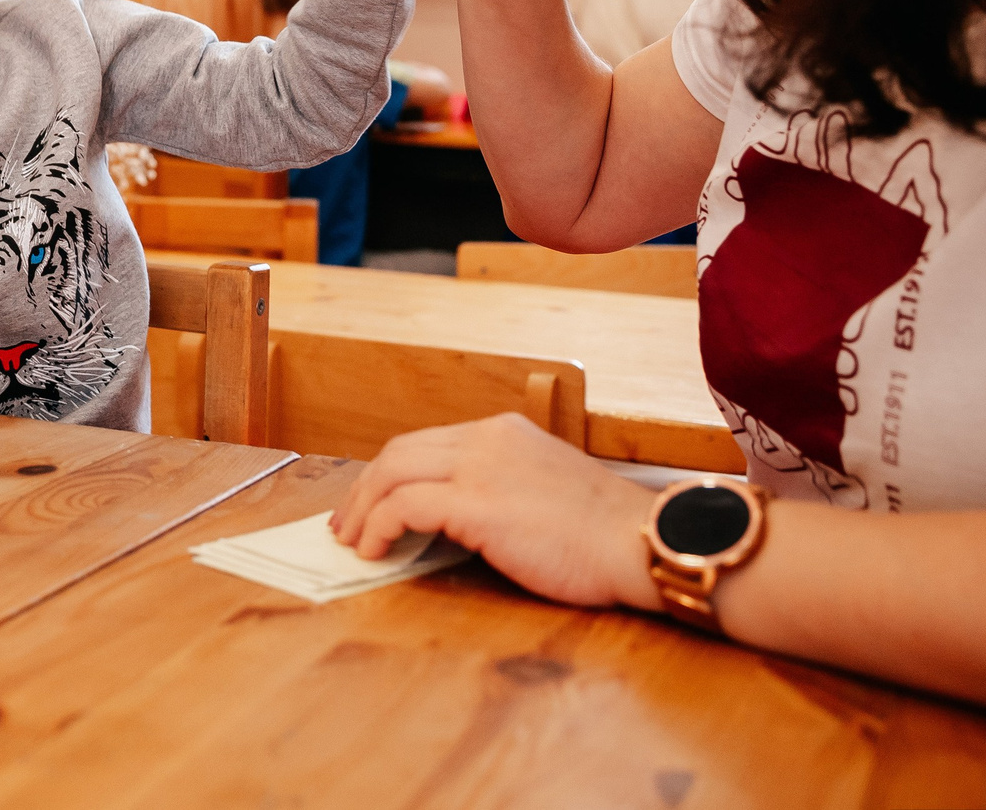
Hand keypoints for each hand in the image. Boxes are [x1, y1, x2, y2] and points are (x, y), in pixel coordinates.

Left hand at [330, 414, 659, 611]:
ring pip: (392, 473)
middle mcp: (486, 439)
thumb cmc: (603, 533)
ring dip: (363, 509)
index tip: (371, 504)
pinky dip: (379, 527)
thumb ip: (502, 488)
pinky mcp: (476, 503)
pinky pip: (404, 506)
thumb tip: (459, 518)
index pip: (425, 443)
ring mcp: (480, 467)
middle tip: (347, 524)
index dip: (389, 475)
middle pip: (399, 452)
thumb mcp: (545, 489)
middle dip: (364, 489)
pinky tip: (375, 551)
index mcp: (502, 432)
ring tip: (352, 541)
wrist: (638, 541)